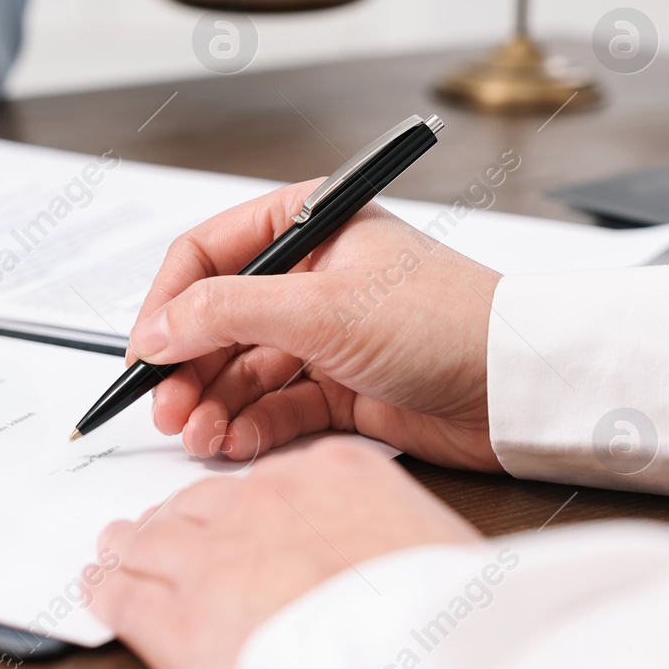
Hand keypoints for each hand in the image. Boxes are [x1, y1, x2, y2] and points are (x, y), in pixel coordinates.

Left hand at [91, 437, 478, 668]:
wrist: (418, 664)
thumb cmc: (442, 616)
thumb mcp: (430, 540)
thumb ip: (382, 528)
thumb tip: (374, 550)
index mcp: (331, 474)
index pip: (267, 477)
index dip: (241, 504)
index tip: (236, 517)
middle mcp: (260, 504)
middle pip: (200, 502)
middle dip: (176, 517)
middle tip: (156, 527)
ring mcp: (209, 556)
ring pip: (151, 540)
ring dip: (130, 546)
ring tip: (115, 549)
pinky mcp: (174, 617)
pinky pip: (124, 594)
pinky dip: (105, 590)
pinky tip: (97, 589)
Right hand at [127, 180, 503, 470]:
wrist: (523, 389)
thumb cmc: (446, 322)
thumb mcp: (323, 308)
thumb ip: (228, 313)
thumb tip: (157, 330)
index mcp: (308, 225)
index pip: (206, 255)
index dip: (167, 304)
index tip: (145, 352)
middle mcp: (310, 276)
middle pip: (216, 320)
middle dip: (187, 367)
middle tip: (165, 409)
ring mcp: (324, 334)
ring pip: (241, 370)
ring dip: (213, 404)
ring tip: (199, 436)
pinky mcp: (339, 388)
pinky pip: (273, 406)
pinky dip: (247, 427)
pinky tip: (232, 443)